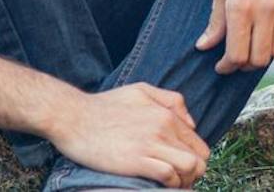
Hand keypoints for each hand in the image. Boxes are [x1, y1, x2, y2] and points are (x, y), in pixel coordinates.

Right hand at [48, 83, 208, 187]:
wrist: (73, 117)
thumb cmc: (104, 105)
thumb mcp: (141, 91)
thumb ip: (170, 101)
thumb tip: (191, 122)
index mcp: (166, 114)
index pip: (198, 144)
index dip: (196, 161)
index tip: (183, 170)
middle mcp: (163, 128)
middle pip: (199, 159)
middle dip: (194, 175)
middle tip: (180, 182)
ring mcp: (151, 144)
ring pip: (190, 168)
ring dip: (185, 182)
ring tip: (173, 187)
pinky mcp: (136, 161)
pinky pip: (168, 176)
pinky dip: (170, 185)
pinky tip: (160, 186)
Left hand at [195, 0, 273, 72]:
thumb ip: (215, 19)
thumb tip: (204, 46)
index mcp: (240, 6)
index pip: (236, 55)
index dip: (227, 66)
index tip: (223, 64)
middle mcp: (266, 9)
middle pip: (259, 59)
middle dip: (245, 63)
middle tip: (239, 55)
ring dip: (266, 51)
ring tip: (257, 41)